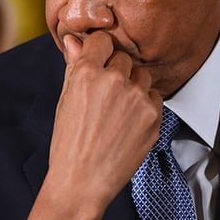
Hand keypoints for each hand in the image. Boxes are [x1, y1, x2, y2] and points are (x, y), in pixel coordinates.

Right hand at [25, 31, 161, 219]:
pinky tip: (128, 122)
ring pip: (141, 74)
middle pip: (124, 56)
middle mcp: (115, 80)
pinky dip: (144, 104)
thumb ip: (74, 65)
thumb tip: (74, 38)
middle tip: (106, 93)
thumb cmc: (69, 142)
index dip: (99, 51)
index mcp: (87, 72)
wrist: (83, 181)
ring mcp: (137, 97)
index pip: (102, 39)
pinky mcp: (153, 115)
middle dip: (116, 70)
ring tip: (118, 109)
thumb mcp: (66, 99)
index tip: (98, 61)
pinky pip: (153, 95)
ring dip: (133, 85)